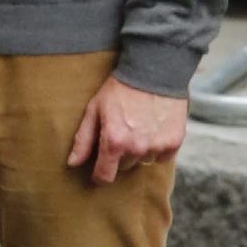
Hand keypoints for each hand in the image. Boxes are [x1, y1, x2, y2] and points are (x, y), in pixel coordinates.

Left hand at [66, 76, 188, 184]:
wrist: (153, 71)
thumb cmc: (120, 89)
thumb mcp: (95, 109)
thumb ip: (83, 139)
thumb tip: (73, 163)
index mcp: (114, 141)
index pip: (105, 176)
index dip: (99, 175)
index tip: (100, 168)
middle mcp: (136, 147)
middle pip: (124, 167)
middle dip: (120, 154)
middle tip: (122, 132)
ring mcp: (157, 145)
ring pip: (143, 160)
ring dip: (140, 149)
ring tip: (139, 127)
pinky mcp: (174, 141)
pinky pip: (162, 156)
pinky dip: (158, 146)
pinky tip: (154, 129)